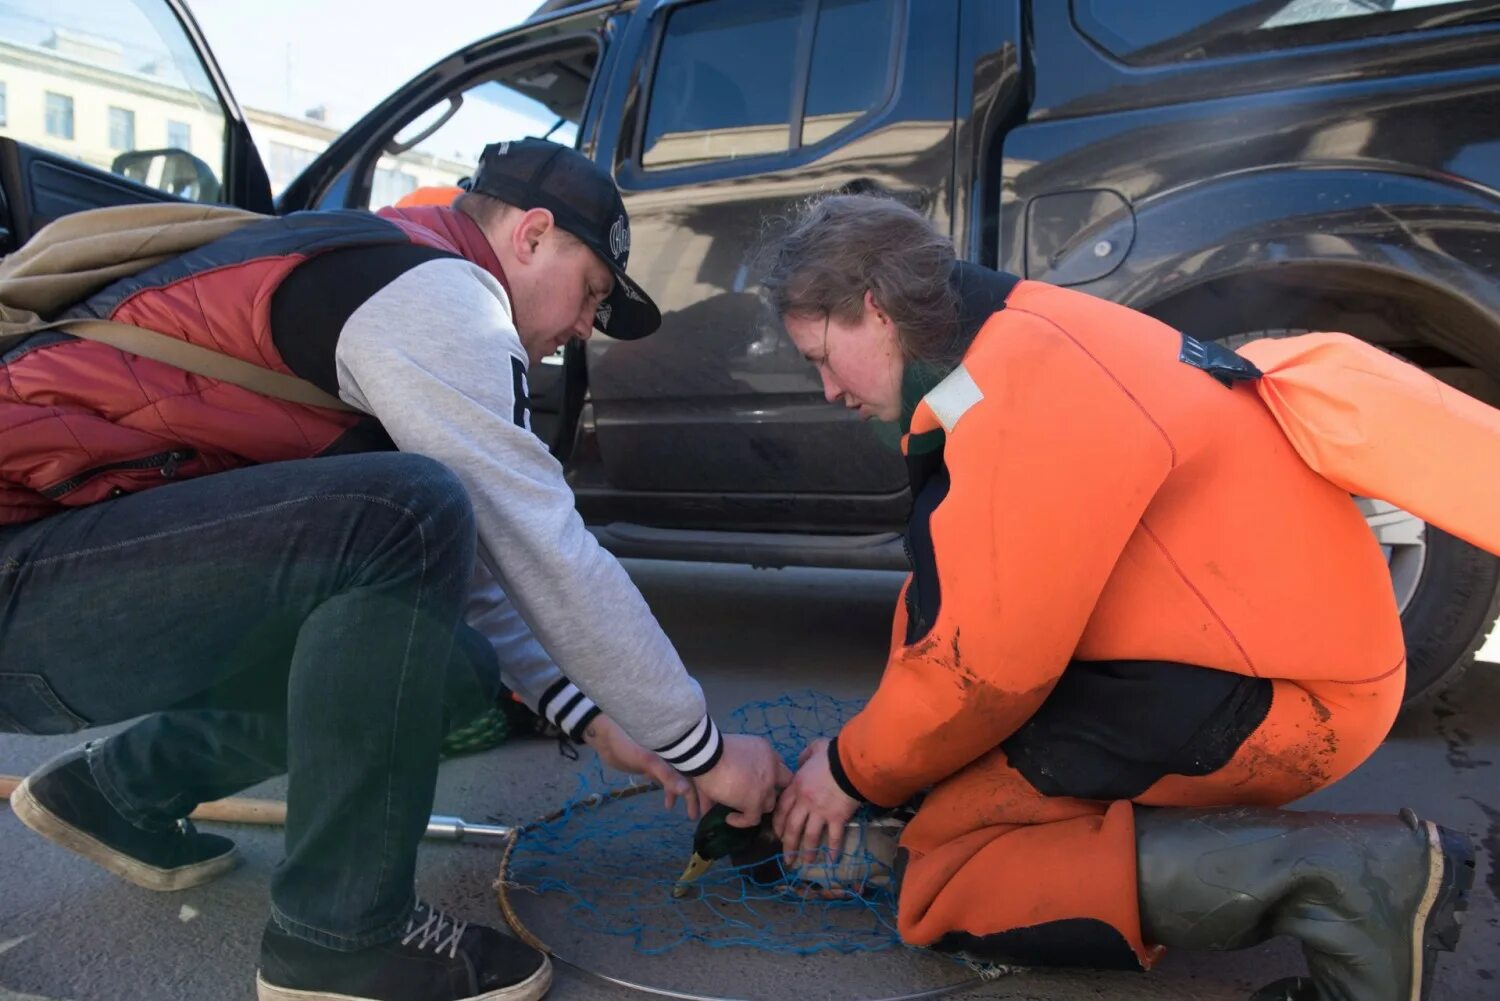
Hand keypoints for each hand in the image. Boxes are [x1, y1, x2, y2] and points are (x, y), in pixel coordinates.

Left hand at [583, 715, 702, 819]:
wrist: (604, 737)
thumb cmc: (627, 744)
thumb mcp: (648, 761)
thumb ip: (667, 776)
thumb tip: (686, 792)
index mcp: (679, 747)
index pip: (698, 769)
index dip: (705, 789)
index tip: (709, 808)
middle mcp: (675, 752)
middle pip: (692, 775)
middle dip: (696, 796)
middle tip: (698, 816)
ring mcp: (665, 758)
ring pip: (680, 779)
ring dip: (684, 796)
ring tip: (688, 815)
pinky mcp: (653, 764)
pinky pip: (667, 779)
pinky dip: (670, 791)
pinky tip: (669, 805)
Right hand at [693, 733, 792, 828]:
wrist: (707, 755)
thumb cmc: (714, 748)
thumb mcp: (734, 750)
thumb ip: (741, 764)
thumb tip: (737, 778)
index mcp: (767, 752)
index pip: (779, 768)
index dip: (771, 777)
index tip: (759, 783)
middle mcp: (772, 769)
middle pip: (781, 787)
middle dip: (770, 793)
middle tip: (755, 798)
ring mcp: (765, 786)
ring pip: (769, 805)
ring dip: (756, 807)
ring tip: (740, 809)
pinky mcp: (754, 802)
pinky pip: (753, 819)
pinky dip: (742, 821)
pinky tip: (730, 818)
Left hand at [773, 738, 858, 864]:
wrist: (851, 763)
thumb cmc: (832, 755)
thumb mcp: (812, 749)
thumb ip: (803, 757)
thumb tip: (800, 762)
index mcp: (796, 786)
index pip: (782, 809)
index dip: (778, 824)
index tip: (777, 834)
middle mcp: (805, 802)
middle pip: (792, 827)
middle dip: (788, 844)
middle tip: (787, 858)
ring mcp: (821, 811)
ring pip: (809, 836)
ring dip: (806, 851)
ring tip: (805, 862)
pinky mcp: (837, 817)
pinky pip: (833, 837)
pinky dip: (832, 850)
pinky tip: (830, 861)